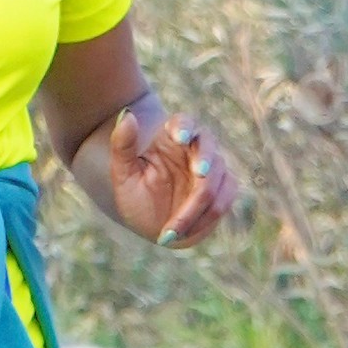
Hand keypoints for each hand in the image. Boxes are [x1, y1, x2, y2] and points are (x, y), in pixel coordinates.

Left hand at [107, 108, 239, 247]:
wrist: (149, 225)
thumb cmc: (134, 195)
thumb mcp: (122, 174)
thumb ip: (122, 145)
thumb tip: (127, 116)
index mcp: (171, 138)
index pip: (183, 122)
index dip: (184, 127)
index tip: (180, 137)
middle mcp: (195, 149)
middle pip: (208, 145)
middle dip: (206, 159)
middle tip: (199, 173)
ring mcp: (213, 170)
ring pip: (218, 177)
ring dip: (200, 202)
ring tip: (172, 228)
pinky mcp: (223, 190)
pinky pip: (225, 198)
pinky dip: (208, 216)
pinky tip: (184, 231)